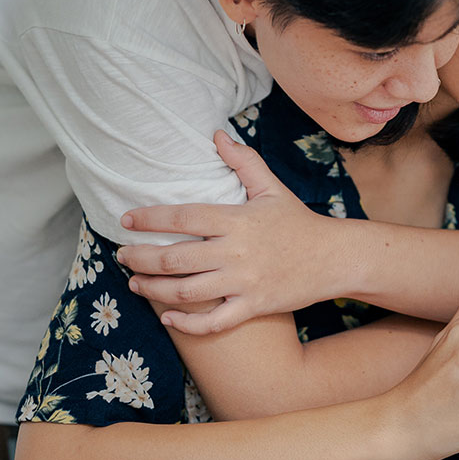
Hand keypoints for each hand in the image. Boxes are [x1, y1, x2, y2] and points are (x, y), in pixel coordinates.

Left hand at [116, 130, 348, 333]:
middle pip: (175, 258)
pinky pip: (214, 322)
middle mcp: (236, 252)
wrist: (334, 257)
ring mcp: (244, 282)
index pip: (183, 217)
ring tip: (135, 283)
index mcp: (238, 220)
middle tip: (123, 256)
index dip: (150, 218)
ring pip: (186, 292)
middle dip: (140, 258)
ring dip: (153, 288)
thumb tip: (217, 135)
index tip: (126, 220)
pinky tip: (167, 318)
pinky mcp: (253, 306)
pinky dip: (186, 324)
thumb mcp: (272, 188)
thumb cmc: (299, 222)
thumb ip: (243, 162)